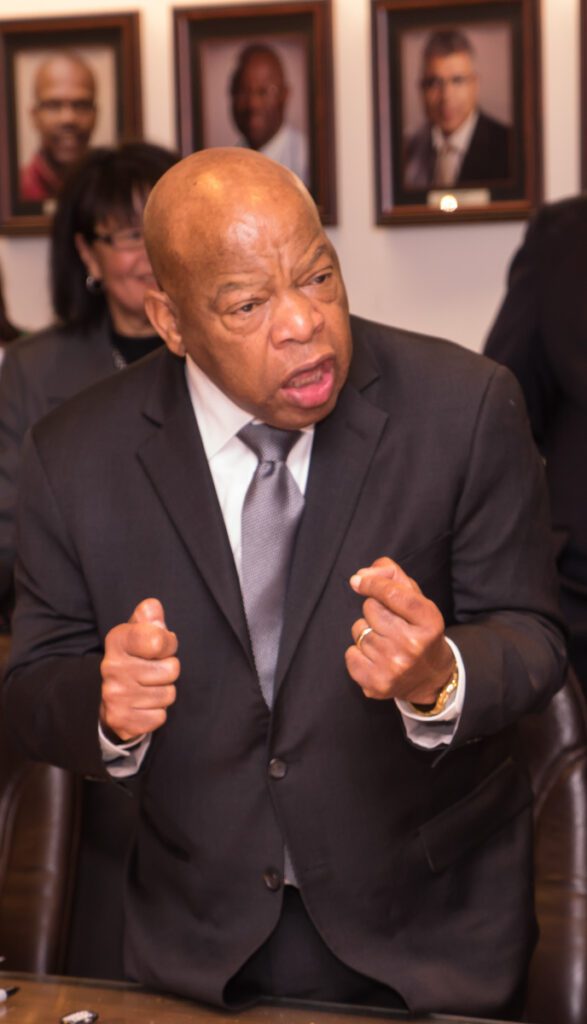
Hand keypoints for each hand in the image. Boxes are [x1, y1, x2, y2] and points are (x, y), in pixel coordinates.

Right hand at [100, 598, 179, 741]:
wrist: (110, 698)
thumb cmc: (134, 658)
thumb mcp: (139, 632)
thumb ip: (149, 617)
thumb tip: (152, 607)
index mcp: (117, 639)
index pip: (159, 640)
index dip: (169, 644)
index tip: (160, 647)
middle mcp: (111, 666)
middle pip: (171, 669)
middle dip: (169, 671)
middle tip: (154, 671)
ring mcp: (114, 694)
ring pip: (168, 695)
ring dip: (164, 692)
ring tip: (148, 687)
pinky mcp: (120, 719)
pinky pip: (160, 717)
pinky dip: (156, 713)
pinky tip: (143, 705)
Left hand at [344, 557, 454, 703]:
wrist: (432, 678)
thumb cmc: (419, 630)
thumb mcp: (417, 600)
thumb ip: (393, 576)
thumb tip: (360, 575)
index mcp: (429, 622)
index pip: (394, 593)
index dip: (372, 583)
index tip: (358, 580)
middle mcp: (413, 646)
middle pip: (371, 609)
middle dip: (375, 611)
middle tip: (390, 624)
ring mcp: (394, 667)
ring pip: (359, 630)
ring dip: (366, 631)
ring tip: (385, 642)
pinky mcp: (377, 684)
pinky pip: (350, 653)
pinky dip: (357, 652)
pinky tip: (376, 658)